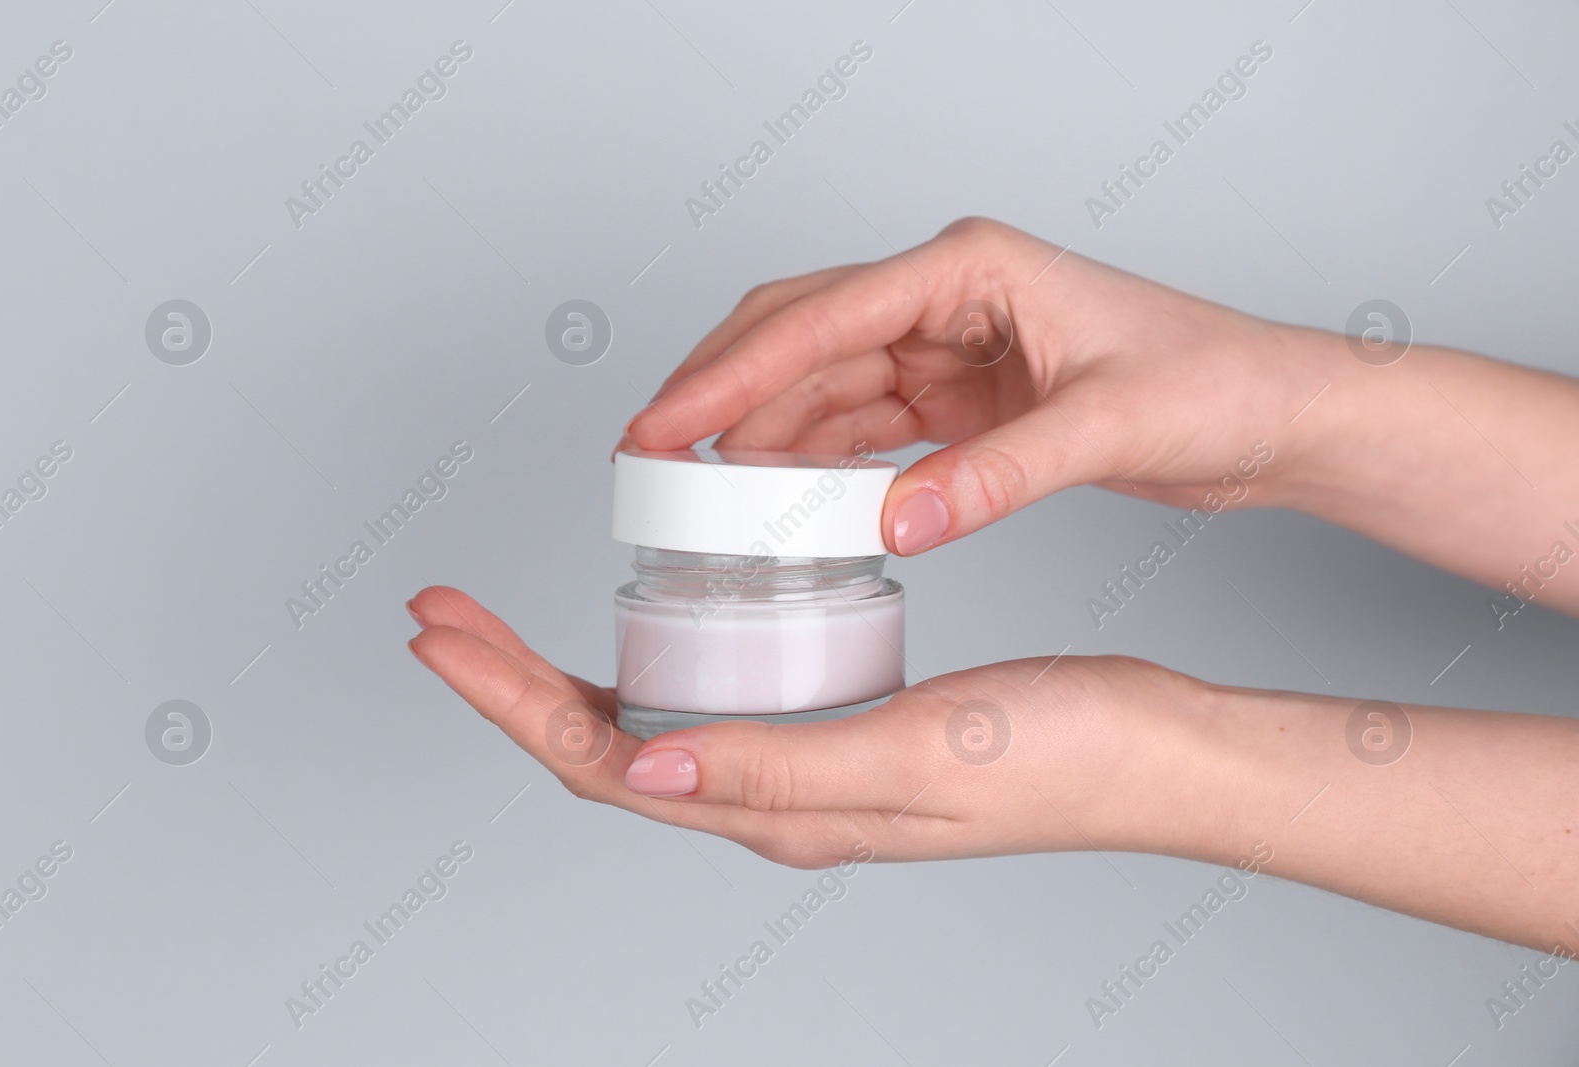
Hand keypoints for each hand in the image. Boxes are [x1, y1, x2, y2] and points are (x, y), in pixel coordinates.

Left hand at [405, 585, 1206, 866]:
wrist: (1152, 752)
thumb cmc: (1059, 759)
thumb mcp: (911, 756)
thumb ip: (777, 770)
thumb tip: (645, 767)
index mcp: (778, 811)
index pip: (598, 761)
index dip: (507, 699)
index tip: (441, 633)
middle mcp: (774, 799)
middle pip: (600, 745)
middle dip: (508, 680)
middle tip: (444, 612)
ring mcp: (803, 766)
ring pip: (646, 725)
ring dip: (563, 675)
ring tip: (510, 621)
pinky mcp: (837, 731)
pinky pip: (712, 703)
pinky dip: (651, 659)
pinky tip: (650, 621)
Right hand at [621, 217, 1331, 552]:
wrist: (1272, 412)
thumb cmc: (1214, 383)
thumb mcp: (1107, 426)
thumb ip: (995, 478)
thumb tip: (896, 528)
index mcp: (970, 267)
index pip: (824, 314)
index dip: (731, 371)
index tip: (664, 422)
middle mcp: (946, 296)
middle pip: (796, 335)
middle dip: (716, 392)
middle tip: (647, 454)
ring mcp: (947, 346)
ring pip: (817, 383)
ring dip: (755, 431)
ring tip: (692, 487)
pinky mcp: (957, 398)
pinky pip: (859, 424)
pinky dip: (812, 458)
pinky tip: (773, 494)